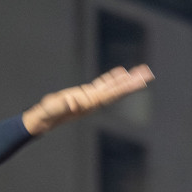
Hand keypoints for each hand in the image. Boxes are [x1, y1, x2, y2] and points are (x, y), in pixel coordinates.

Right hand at [22, 65, 153, 135]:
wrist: (42, 120)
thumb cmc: (46, 115)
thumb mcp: (53, 108)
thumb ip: (62, 104)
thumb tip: (72, 102)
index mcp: (90, 103)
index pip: (112, 93)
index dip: (126, 86)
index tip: (140, 81)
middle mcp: (94, 101)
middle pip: (118, 90)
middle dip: (133, 81)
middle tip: (149, 73)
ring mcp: (91, 97)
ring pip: (113, 86)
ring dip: (127, 78)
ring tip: (140, 70)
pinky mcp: (85, 94)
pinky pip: (103, 84)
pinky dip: (113, 77)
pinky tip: (121, 72)